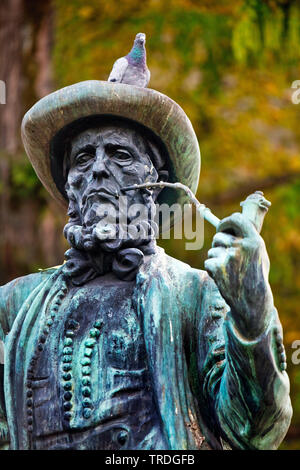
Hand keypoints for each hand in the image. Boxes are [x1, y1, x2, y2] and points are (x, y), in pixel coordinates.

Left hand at [204, 212, 273, 338]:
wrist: (252, 302)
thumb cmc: (256, 277)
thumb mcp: (259, 255)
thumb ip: (248, 238)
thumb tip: (233, 222)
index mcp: (254, 241)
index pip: (236, 219)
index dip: (226, 222)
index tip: (222, 227)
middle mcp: (241, 246)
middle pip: (219, 236)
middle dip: (218, 245)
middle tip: (224, 256)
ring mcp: (229, 257)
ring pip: (212, 250)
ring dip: (216, 259)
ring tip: (228, 271)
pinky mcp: (217, 267)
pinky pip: (208, 262)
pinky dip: (212, 270)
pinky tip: (223, 278)